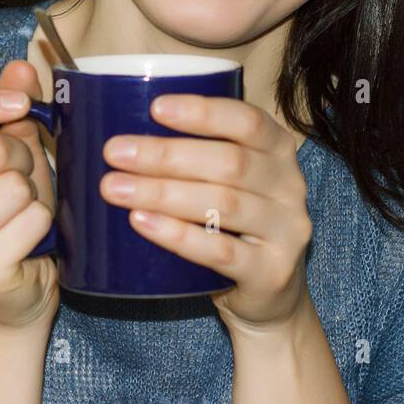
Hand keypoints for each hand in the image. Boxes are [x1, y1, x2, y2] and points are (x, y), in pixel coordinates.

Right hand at [0, 60, 59, 331]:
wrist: (12, 291)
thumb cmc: (10, 212)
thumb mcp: (12, 154)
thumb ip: (12, 109)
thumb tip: (22, 66)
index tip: (17, 105)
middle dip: (22, 158)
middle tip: (19, 181)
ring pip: (15, 186)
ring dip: (34, 196)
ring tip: (20, 213)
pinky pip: (31, 221)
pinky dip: (42, 226)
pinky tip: (26, 241)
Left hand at [98, 94, 312, 332]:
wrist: (271, 294)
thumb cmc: (234, 224)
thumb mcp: (229, 180)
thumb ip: (195, 153)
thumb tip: (120, 128)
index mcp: (278, 150)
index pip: (247, 121)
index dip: (203, 112)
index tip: (155, 108)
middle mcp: (290, 185)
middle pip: (229, 162)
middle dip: (166, 155)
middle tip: (114, 153)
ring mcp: (286, 231)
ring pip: (223, 204)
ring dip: (163, 193)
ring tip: (115, 188)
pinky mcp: (271, 272)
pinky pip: (221, 252)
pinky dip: (178, 236)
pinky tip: (143, 222)